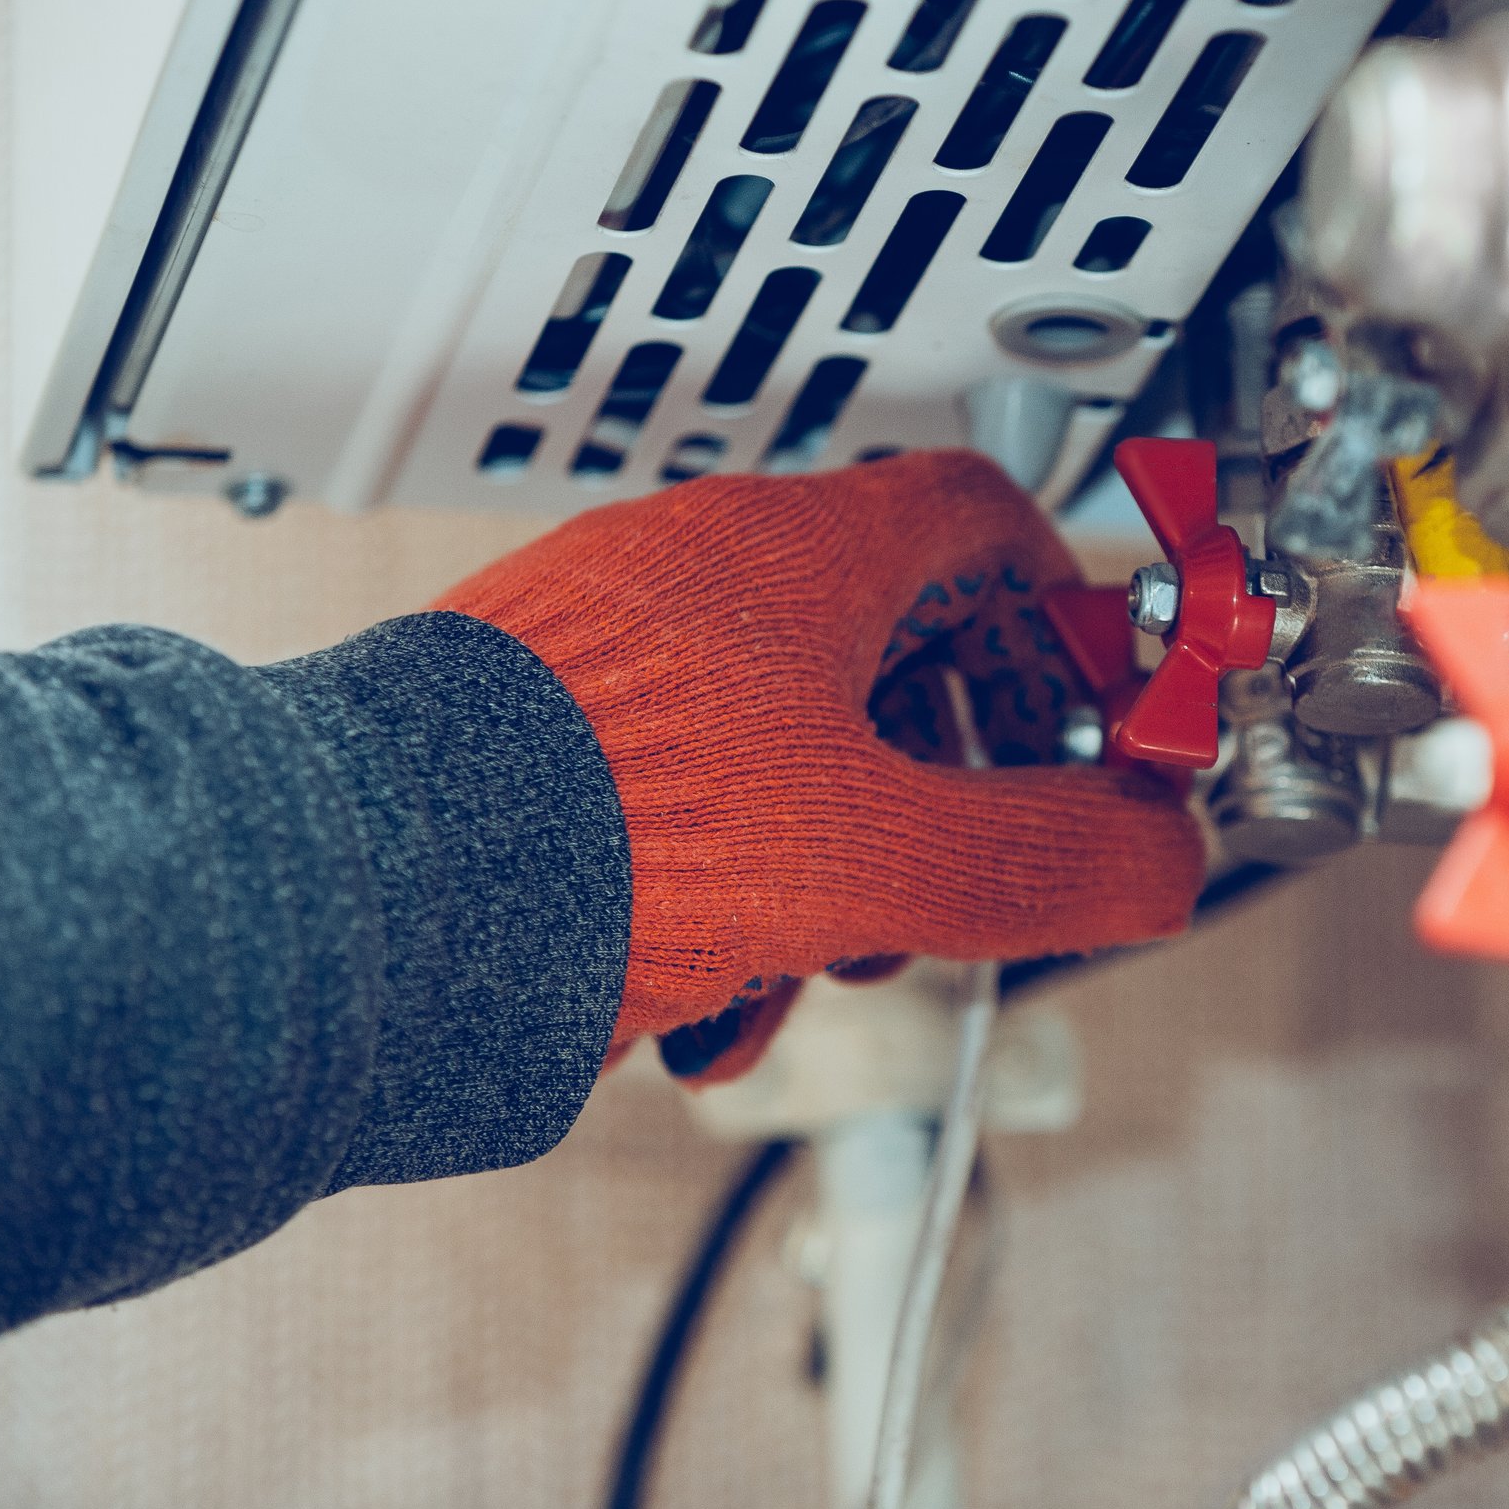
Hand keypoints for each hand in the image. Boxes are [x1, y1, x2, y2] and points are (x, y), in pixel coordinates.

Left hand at [437, 451, 1202, 1079]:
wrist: (351, 898)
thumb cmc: (585, 830)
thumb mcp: (880, 863)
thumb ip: (1047, 859)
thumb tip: (1158, 858)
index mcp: (800, 555)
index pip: (986, 519)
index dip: (1069, 621)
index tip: (1099, 712)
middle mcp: (703, 573)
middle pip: (896, 648)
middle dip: (950, 783)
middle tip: (966, 868)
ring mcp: (614, 645)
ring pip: (790, 742)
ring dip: (840, 859)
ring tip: (819, 956)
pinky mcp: (540, 730)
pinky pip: (686, 796)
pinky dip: (729, 887)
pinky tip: (708, 988)